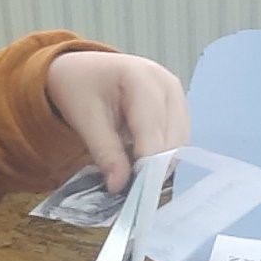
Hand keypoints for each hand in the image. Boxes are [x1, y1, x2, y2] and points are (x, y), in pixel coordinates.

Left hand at [46, 52, 189, 191]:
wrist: (82, 69)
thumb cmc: (79, 86)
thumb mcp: (84, 118)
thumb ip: (104, 151)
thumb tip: (119, 185)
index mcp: (142, 78)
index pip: (152, 130)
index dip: (147, 164)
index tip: (134, 192)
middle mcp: (167, 84)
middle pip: (172, 137)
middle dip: (154, 166)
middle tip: (130, 188)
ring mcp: (176, 94)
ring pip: (180, 141)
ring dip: (160, 162)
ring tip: (133, 174)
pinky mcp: (178, 106)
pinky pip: (177, 137)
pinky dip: (162, 153)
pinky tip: (140, 159)